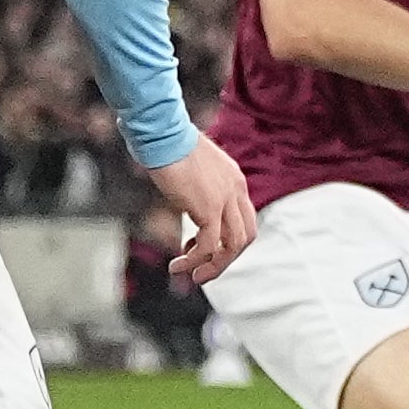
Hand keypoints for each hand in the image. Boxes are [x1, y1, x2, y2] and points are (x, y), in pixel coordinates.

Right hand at [145, 135, 258, 291]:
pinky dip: (196, 260)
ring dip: (214, 265)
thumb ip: (198, 186)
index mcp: (235, 181)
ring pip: (233, 245)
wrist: (162, 133)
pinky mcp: (208, 207)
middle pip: (245, 236)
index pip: (245, 219)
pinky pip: (210, 244)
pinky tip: (179, 264)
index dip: (229, 240)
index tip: (203, 248)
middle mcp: (236, 191)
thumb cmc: (168, 146)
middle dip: (226, 258)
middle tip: (204, 271)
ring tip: (191, 276)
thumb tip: (185, 197)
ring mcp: (225, 199)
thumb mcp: (193, 168)